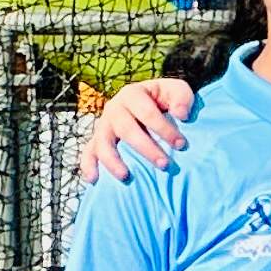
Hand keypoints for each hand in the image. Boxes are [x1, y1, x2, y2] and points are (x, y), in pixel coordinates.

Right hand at [78, 76, 194, 183]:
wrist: (150, 102)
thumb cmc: (166, 99)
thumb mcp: (177, 91)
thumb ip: (182, 98)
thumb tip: (181, 114)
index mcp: (133, 94)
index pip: (147, 112)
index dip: (164, 129)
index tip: (181, 145)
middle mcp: (114, 109)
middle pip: (126, 130)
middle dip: (146, 148)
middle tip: (165, 165)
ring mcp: (104, 125)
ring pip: (103, 142)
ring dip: (113, 160)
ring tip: (125, 176)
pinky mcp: (98, 140)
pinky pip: (89, 152)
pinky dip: (88, 165)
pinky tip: (94, 180)